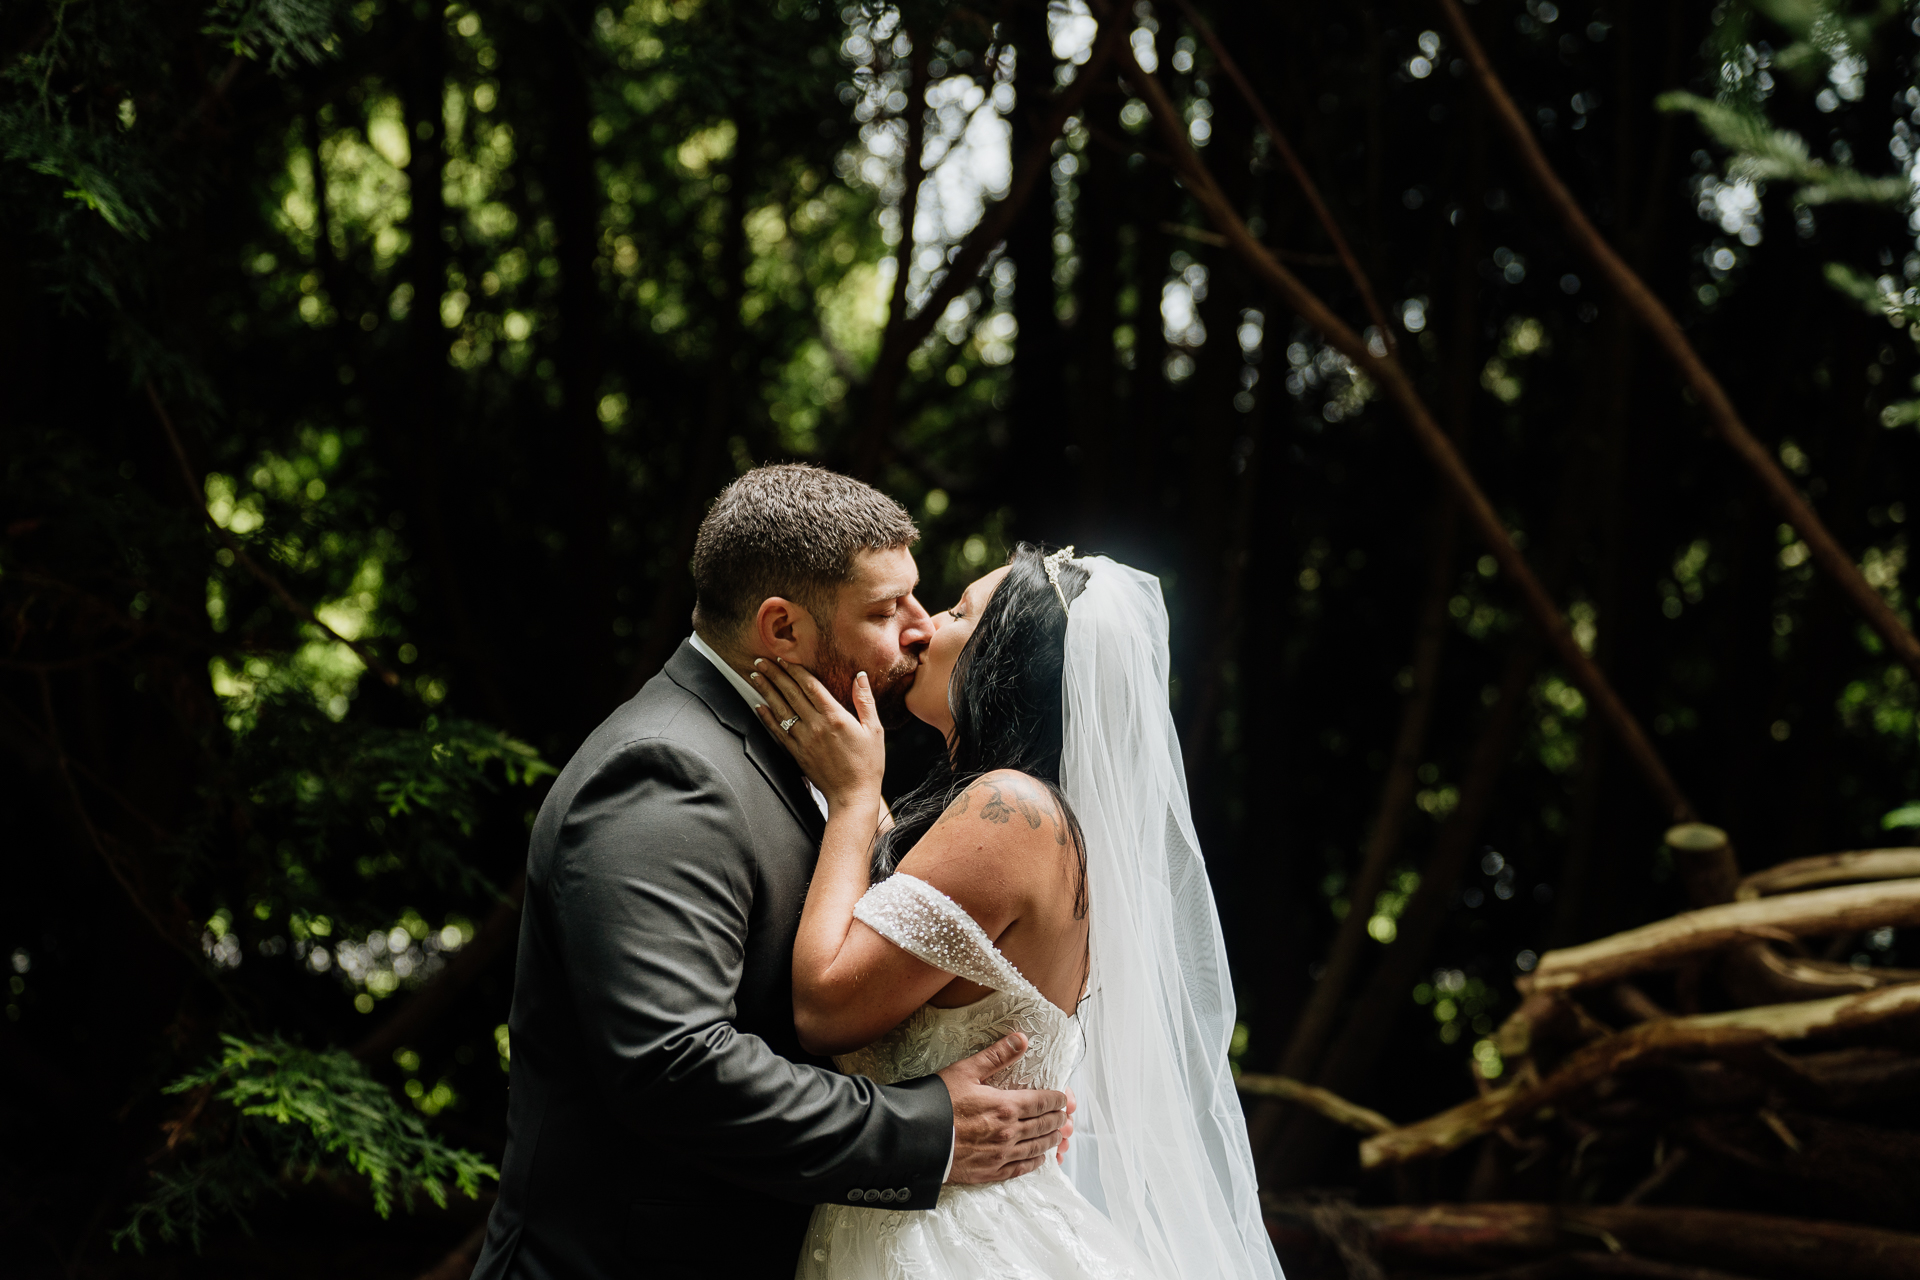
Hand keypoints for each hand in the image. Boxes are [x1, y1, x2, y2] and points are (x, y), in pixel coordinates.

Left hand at [749, 658, 885, 812]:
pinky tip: (758, 706)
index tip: (784, 658)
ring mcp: (803, 740)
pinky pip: (778, 731)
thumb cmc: (868, 763)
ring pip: (781, 710)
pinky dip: (767, 717)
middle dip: (775, 675)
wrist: (853, 795)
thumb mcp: (874, 729)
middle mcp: (815, 725)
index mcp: (835, 716)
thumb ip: (865, 700)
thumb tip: (860, 676)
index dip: (795, 670)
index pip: (810, 686)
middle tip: (761, 660)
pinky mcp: (797, 753)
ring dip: (766, 691)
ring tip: (755, 676)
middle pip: (791, 694)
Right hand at [937, 1033, 1070, 1184]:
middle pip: (1043, 1125)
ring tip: (1057, 1135)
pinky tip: (1039, 1159)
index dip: (1057, 1099)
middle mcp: (1009, 1132)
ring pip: (1036, 1148)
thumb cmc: (938, 1103)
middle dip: (1057, 1119)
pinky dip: (1034, 1163)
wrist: (916, 1140)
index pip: (1043, 1102)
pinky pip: (1020, 1168)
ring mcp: (1001, 1154)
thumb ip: (996, 1056)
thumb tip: (1021, 1039)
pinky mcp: (989, 1171)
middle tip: (1064, 1116)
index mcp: (1006, 1106)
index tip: (1063, 1098)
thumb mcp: (966, 1071)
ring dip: (1050, 1140)